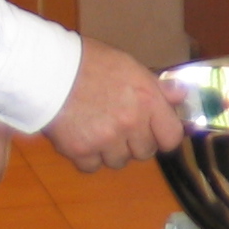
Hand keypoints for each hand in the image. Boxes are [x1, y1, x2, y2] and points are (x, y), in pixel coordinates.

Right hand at [40, 38, 183, 171]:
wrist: (48, 69)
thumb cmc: (89, 62)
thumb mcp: (129, 67)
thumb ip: (156, 87)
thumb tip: (180, 96)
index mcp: (147, 100)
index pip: (171, 137)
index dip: (163, 136)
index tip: (154, 132)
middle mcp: (131, 122)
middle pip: (144, 153)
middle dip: (134, 143)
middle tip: (119, 127)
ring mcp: (106, 139)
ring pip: (118, 161)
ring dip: (110, 151)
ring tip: (97, 130)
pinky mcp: (80, 150)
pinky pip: (92, 167)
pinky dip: (87, 157)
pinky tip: (80, 137)